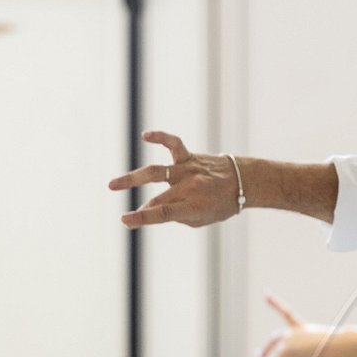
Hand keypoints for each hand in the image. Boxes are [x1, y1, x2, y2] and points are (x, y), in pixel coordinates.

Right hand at [108, 131, 242, 228]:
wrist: (244, 182)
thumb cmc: (222, 204)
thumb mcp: (203, 219)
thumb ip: (179, 216)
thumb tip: (154, 209)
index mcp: (195, 206)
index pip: (164, 213)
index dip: (143, 218)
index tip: (125, 221)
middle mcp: (190, 187)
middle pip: (159, 198)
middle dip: (144, 210)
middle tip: (127, 217)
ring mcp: (188, 170)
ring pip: (156, 171)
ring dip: (132, 178)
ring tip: (113, 185)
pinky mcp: (189, 156)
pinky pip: (173, 144)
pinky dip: (160, 137)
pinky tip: (145, 135)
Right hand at [256, 293, 336, 356]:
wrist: (339, 345)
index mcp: (285, 353)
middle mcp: (285, 340)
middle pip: (273, 355)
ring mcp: (292, 331)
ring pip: (275, 339)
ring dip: (269, 349)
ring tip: (261, 355)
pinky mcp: (300, 325)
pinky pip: (286, 313)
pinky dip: (275, 303)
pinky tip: (265, 294)